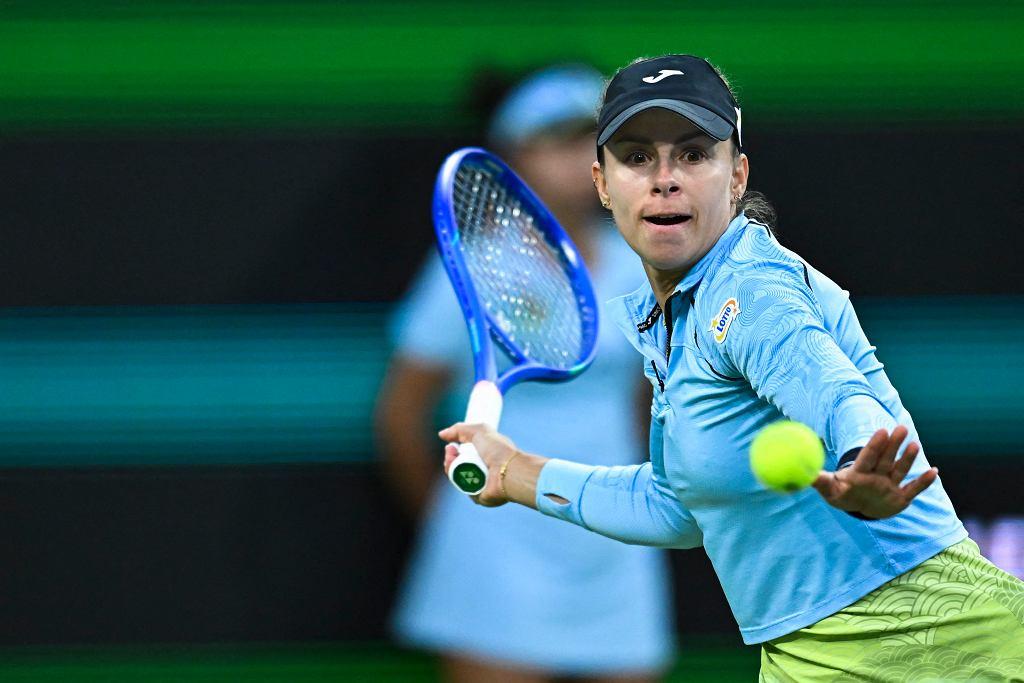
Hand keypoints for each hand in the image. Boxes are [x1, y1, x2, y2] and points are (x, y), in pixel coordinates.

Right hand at [438, 422, 521, 506]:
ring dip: (450, 467)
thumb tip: (442, 434)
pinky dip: (457, 479)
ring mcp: (480, 483)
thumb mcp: (479, 431)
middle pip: (457, 466)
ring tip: (451, 460)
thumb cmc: (497, 449)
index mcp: (486, 455)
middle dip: (449, 458)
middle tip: (450, 452)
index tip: (450, 445)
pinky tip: (457, 473)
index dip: (454, 450)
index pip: (463, 454)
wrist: (507, 471)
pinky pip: (462, 487)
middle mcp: (483, 469)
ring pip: (457, 477)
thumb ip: (460, 429)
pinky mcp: (479, 495)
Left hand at [812, 426, 937, 518]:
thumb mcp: (830, 490)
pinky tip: (934, 471)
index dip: (875, 445)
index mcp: (859, 472)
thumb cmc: (842, 495)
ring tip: (915, 444)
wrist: (858, 507)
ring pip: (900, 470)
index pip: (868, 457)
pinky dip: (923, 482)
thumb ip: (820, 482)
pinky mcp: (900, 498)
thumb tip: (805, 473)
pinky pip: (913, 489)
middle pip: (886, 458)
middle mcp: (877, 475)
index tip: (881, 431)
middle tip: (901, 427)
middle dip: (893, 444)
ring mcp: (889, 485)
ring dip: (908, 459)